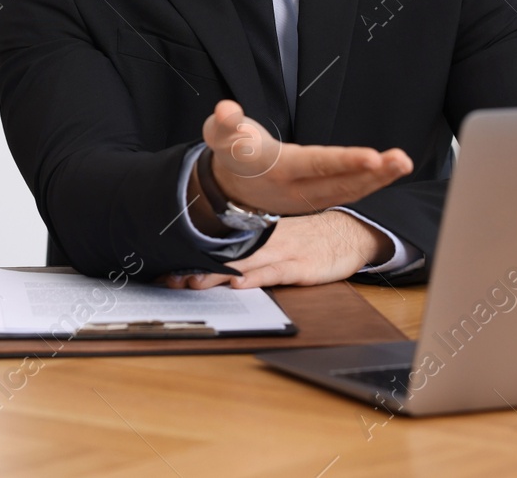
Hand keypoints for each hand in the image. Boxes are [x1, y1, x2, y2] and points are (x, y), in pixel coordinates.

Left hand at [161, 211, 388, 289]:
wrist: (347, 232)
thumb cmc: (309, 240)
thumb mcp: (278, 241)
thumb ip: (252, 251)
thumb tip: (221, 267)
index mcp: (258, 235)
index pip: (221, 246)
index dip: (195, 258)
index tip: (169, 269)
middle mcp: (266, 242)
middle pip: (227, 255)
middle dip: (198, 268)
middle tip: (172, 279)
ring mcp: (283, 253)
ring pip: (245, 263)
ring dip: (219, 273)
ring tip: (196, 282)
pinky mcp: (301, 266)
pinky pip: (275, 272)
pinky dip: (257, 277)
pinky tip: (240, 283)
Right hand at [202, 99, 411, 215]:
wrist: (229, 188)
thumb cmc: (229, 152)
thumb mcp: (217, 135)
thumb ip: (223, 122)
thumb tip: (227, 110)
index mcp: (277, 169)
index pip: (315, 164)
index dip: (344, 162)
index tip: (372, 155)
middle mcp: (297, 189)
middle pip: (340, 183)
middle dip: (374, 173)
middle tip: (402, 160)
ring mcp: (309, 198)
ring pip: (349, 191)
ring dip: (380, 179)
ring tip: (404, 162)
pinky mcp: (318, 199)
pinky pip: (349, 192)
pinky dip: (372, 183)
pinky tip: (391, 170)